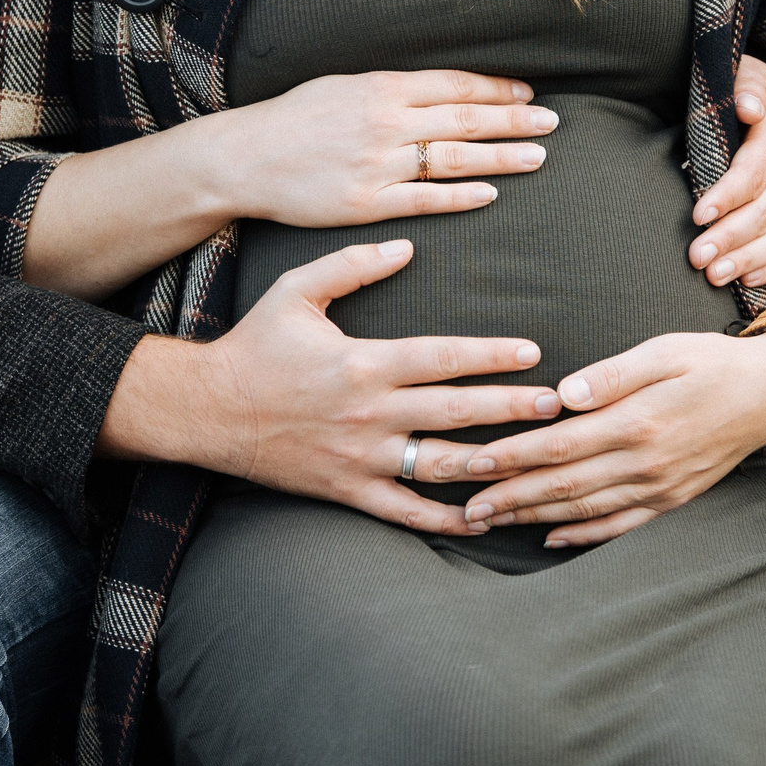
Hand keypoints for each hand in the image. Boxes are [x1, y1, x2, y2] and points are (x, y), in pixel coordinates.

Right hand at [100, 240, 560, 535]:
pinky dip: (446, 519)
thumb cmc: (255, 344)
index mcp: (362, 362)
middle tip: (559, 408)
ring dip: (492, 464)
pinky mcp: (348, 490)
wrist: (206, 410)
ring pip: (439, 466)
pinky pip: (405, 511)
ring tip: (536, 461)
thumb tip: (408, 247)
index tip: (533, 353)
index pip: (441, 358)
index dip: (491, 356)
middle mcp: (368, 413)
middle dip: (511, 410)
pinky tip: (483, 517)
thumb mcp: (297, 290)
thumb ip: (353, 266)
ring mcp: (360, 458)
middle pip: (455, 412)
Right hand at [203, 70, 558, 228]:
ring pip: (454, 160)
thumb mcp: (342, 85)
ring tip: (538, 156)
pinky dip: (461, 196)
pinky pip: (424, 201)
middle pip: (465, 120)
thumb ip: (390, 89)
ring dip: (502, 157)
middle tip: (552, 123)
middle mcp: (385, 122)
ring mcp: (378, 164)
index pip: (454, 85)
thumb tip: (437, 89)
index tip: (527, 94)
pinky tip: (490, 193)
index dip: (496, 90)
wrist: (245, 158)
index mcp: (381, 88)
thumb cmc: (293, 119)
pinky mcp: (366, 203)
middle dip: (514, 121)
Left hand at [453, 330, 765, 547]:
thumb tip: (561, 393)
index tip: (475, 462)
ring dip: (534, 520)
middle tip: (466, 507)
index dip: (514, 456)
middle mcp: (645, 463)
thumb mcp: (663, 350)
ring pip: (584, 511)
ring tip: (493, 522)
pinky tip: (552, 540)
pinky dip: (583, 537)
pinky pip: (620, 526)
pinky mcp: (672, 499)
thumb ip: (611, 374)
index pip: (559, 445)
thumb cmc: (711, 361)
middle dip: (510, 498)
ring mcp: (659, 487)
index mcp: (637, 422)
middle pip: (563, 486)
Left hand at [687, 56, 765, 287]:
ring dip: (747, 259)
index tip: (699, 213)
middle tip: (697, 257)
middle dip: (729, 238)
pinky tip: (746, 281)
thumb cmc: (751, 89)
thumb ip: (746, 86)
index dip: (727, 195)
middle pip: (762, 212)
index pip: (751, 173)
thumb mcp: (749, 72)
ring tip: (715, 276)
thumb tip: (747, 106)